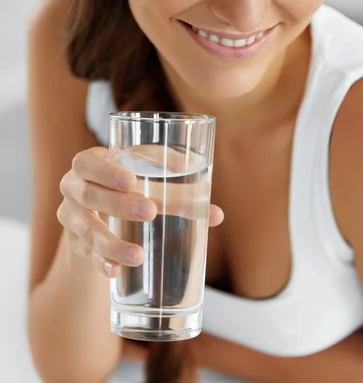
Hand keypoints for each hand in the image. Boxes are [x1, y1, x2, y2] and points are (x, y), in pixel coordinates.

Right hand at [57, 147, 223, 277]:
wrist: (97, 210)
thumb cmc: (128, 184)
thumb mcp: (146, 174)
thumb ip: (179, 187)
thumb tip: (216, 214)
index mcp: (90, 163)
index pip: (89, 163)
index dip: (107, 171)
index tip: (133, 181)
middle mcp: (74, 188)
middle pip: (91, 196)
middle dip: (120, 205)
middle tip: (150, 212)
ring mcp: (71, 217)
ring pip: (87, 230)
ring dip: (112, 243)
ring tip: (138, 256)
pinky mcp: (75, 244)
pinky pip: (86, 255)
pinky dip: (101, 263)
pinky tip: (115, 272)